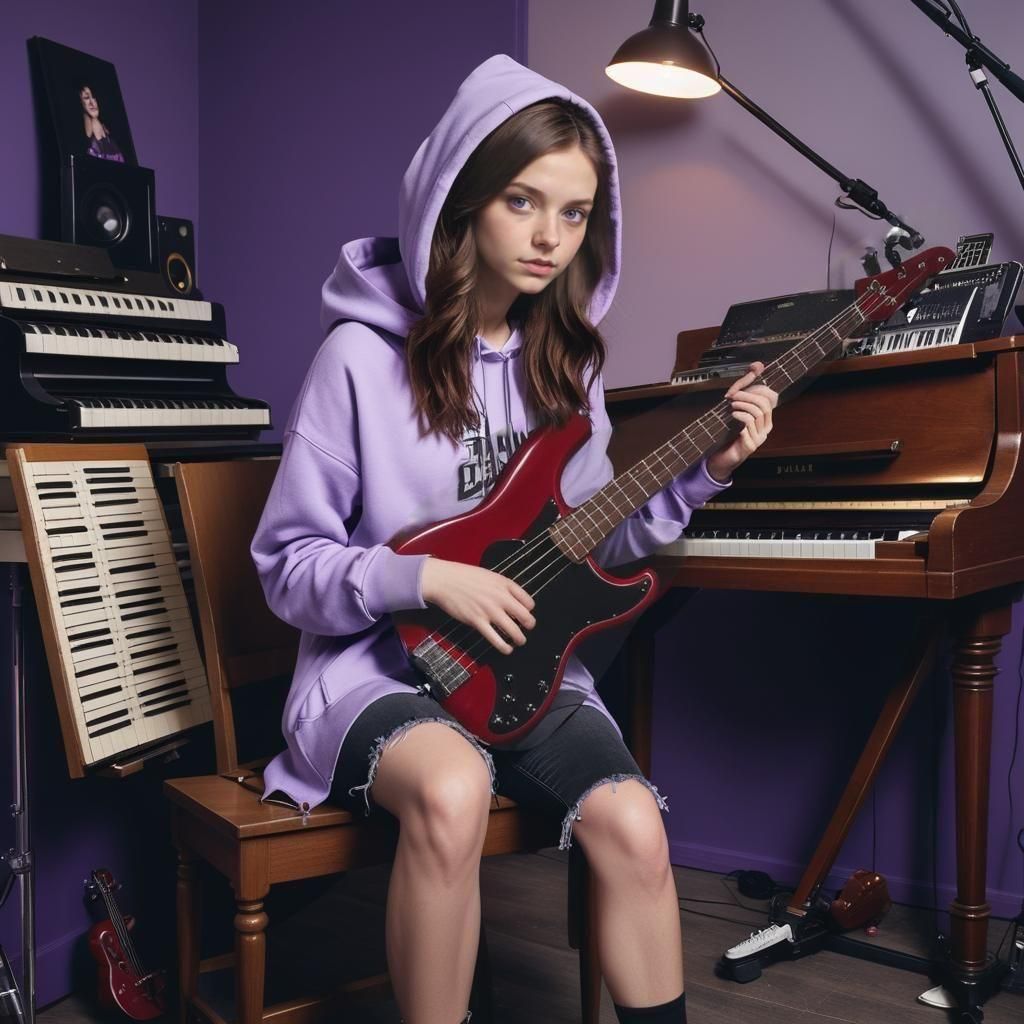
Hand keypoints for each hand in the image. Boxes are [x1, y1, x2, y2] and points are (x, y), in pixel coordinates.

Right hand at [420, 557, 535, 654]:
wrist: (444, 580)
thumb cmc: (464, 576)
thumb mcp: (489, 576)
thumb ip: (502, 588)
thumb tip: (511, 601)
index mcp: (505, 584)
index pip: (528, 601)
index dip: (529, 610)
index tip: (525, 613)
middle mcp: (501, 598)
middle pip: (526, 617)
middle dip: (529, 626)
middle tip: (526, 629)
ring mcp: (490, 611)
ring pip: (514, 631)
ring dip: (519, 639)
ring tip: (519, 641)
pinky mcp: (478, 622)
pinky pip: (496, 639)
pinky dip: (504, 647)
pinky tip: (507, 649)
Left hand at [706, 361, 778, 482]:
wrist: (722, 456)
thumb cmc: (729, 430)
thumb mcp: (736, 405)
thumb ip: (744, 385)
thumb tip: (758, 364)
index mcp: (765, 417)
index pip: (770, 397)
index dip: (757, 388)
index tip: (740, 387)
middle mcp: (766, 427)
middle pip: (763, 405)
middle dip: (747, 397)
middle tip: (732, 397)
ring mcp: (759, 437)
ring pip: (757, 415)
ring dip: (742, 407)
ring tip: (731, 406)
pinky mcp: (750, 445)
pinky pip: (748, 428)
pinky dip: (740, 418)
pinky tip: (732, 416)